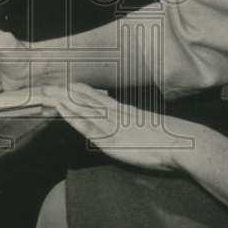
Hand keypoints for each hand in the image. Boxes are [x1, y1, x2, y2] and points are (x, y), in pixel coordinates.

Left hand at [42, 83, 196, 171]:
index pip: (96, 98)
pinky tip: (61, 110)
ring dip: (63, 100)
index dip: (79, 91)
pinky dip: (73, 115)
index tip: (64, 84)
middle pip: (84, 99)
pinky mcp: (112, 137)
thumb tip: (129, 129)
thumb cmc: (170, 139)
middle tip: (45, 84)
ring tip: (46, 91)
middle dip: (64, 92)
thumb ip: (135, 127)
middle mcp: (115, 113)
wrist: (182, 143)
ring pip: (82, 107)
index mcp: (124, 111)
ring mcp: (112, 124)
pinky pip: (87, 124)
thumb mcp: (148, 129)